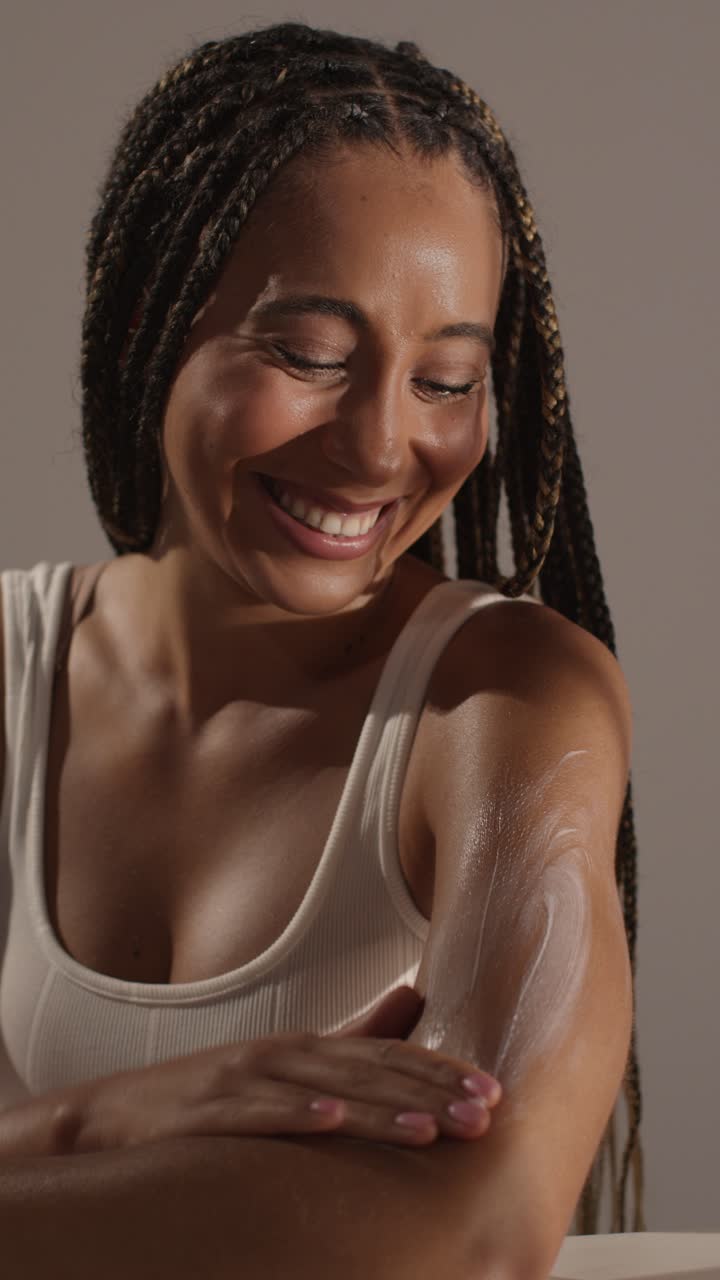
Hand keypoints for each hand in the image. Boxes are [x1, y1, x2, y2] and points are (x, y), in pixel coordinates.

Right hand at [75, 985, 501, 1154]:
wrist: (116, 1114)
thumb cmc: (214, 1093)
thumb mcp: (290, 1065)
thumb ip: (352, 1036)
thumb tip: (412, 1001)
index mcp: (310, 1048)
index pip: (388, 1056)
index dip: (440, 1072)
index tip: (493, 1091)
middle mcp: (285, 1055)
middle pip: (369, 1071)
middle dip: (431, 1093)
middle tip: (485, 1114)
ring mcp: (244, 1078)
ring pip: (324, 1091)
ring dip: (381, 1110)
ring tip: (432, 1129)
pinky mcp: (207, 1109)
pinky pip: (258, 1113)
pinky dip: (295, 1117)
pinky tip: (330, 1124)